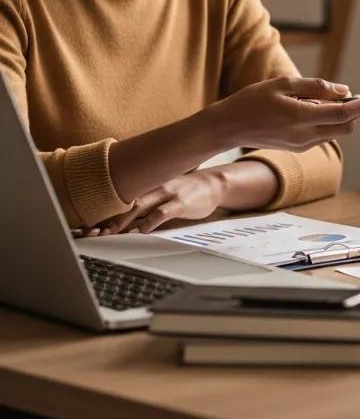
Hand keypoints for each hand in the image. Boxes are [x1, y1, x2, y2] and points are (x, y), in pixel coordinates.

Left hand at [89, 169, 229, 234]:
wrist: (213, 184)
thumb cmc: (184, 192)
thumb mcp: (162, 193)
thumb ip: (143, 204)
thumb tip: (119, 222)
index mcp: (147, 184)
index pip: (121, 197)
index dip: (103, 211)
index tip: (88, 226)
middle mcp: (154, 186)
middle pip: (125, 201)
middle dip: (108, 218)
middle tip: (94, 233)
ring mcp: (168, 193)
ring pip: (139, 206)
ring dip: (123, 221)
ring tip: (110, 234)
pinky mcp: (181, 202)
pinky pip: (162, 212)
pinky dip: (149, 222)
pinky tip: (141, 232)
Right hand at [210, 77, 359, 151]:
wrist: (228, 128)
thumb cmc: (252, 101)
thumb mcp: (283, 84)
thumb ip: (316, 87)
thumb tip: (343, 90)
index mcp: (302, 118)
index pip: (344, 114)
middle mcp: (305, 136)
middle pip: (346, 127)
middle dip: (359, 112)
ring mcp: (302, 145)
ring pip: (336, 131)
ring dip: (343, 116)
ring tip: (329, 98)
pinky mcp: (298, 148)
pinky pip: (323, 134)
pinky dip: (328, 121)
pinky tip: (314, 108)